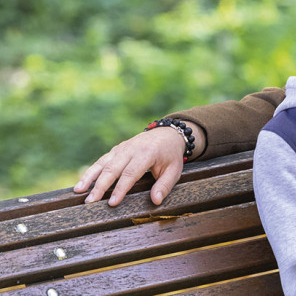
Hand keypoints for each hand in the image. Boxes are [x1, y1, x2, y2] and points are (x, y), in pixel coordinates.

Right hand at [73, 123, 200, 205]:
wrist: (167, 134)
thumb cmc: (170, 155)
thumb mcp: (174, 170)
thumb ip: (164, 185)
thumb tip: (155, 201)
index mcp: (147, 153)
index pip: (131, 173)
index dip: (120, 189)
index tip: (112, 203)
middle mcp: (131, 149)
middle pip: (112, 169)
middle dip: (100, 186)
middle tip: (90, 202)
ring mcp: (121, 148)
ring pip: (102, 163)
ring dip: (90, 178)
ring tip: (79, 192)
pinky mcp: (116, 150)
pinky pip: (101, 161)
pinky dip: (90, 172)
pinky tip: (81, 184)